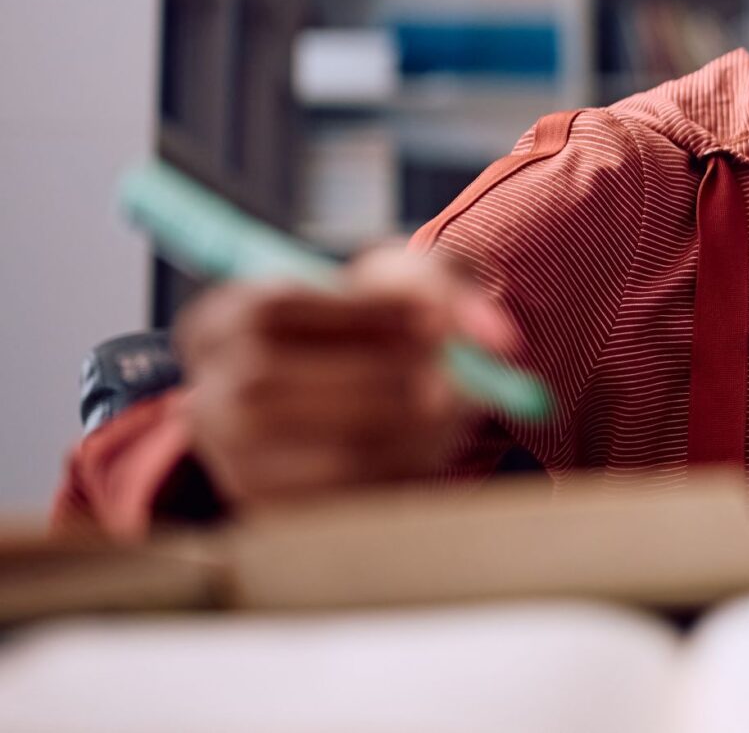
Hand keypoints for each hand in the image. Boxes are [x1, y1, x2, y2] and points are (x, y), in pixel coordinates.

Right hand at [177, 245, 515, 507]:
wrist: (373, 390)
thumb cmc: (382, 321)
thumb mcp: (409, 281)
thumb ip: (447, 286)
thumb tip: (493, 335)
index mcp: (221, 321)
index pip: (271, 312)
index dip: (360, 316)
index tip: (433, 320)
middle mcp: (209, 395)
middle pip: (268, 386)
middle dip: (377, 380)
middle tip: (451, 376)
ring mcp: (236, 462)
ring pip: (313, 453)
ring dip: (402, 429)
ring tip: (454, 406)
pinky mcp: (277, 512)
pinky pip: (345, 502)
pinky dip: (403, 469)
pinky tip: (433, 441)